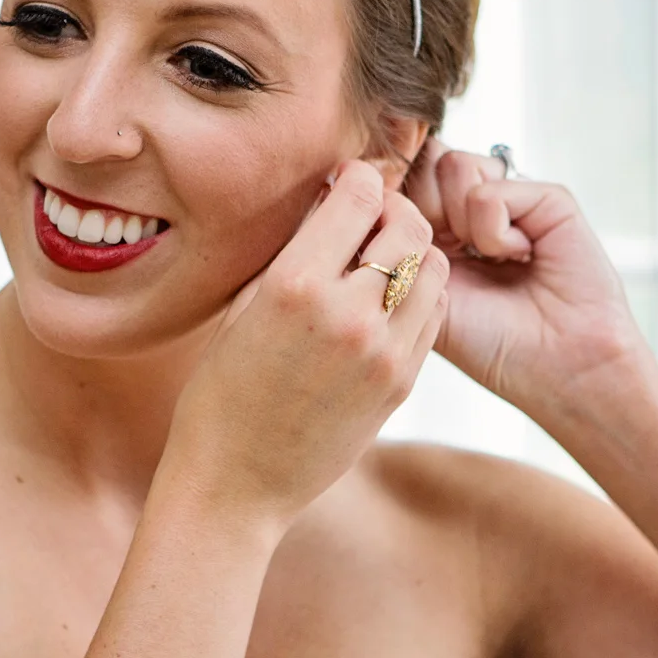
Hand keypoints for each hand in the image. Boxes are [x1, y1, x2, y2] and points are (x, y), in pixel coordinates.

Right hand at [161, 160, 450, 527]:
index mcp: (295, 286)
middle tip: (372, 214)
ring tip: (382, 260)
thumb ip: (294, 251)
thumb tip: (330, 200)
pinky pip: (432, 315)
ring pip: (435, 268)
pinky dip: (419, 295)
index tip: (349, 180)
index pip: (361, 197)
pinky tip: (387, 301)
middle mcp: (347, 316)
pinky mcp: (402, 383)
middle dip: (393, 209)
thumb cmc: (222, 392)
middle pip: (409, 227)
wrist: (237, 481)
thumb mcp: (242, 306)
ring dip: (413, 252)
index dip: (360, 176)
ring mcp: (383, 353)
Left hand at [402, 138, 652, 416]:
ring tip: (485, 259)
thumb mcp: (415, 291)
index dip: (389, 199)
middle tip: (448, 256)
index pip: (398, 174)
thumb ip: (387, 241)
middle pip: (421, 160)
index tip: (394, 241)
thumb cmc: (488, 341)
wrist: (555, 367)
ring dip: (458, 221)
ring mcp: (510, 196)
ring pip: (450, 166)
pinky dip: (494, 232)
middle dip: (421, 208)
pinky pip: (487, 190)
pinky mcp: (546, 196)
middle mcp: (472, 205)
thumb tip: (351, 190)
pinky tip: (518, 258)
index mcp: (438, 224)